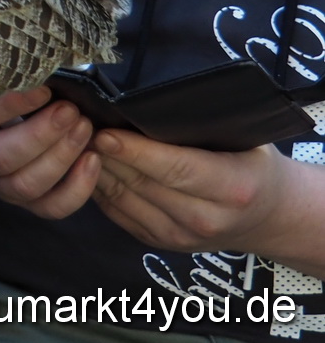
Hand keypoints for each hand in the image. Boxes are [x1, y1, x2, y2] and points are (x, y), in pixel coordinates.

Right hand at [0, 87, 99, 217]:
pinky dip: (75, 191)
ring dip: (61, 158)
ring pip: (24, 185)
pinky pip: (46, 208)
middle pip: (1, 157)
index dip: (12, 102)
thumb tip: (31, 52)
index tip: (43, 86)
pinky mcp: (13, 198)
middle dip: (43, 135)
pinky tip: (92, 161)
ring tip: (84, 127)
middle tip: (71, 110)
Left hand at [90, 130, 294, 253]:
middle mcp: (206, 218)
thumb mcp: (244, 140)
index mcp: (233, 188)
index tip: (104, 133)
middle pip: (143, 184)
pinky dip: (97, 186)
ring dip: (94, 169)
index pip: (177, 169)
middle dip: (106, 155)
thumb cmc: (250, 164)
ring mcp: (181, 236)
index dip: (136, 152)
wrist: (268, 216)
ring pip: (124, 199)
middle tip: (76, 126)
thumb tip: (149, 100)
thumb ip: (204, 125)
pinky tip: (84, 162)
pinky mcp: (159, 242)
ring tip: (74, 140)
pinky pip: (117, 212)